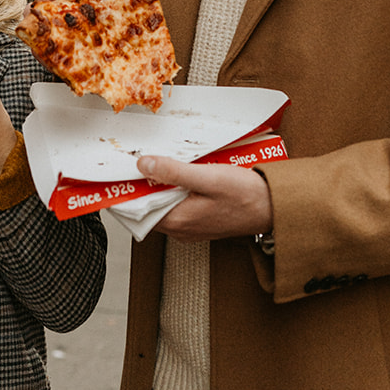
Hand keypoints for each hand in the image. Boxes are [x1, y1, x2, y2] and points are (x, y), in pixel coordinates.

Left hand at [138, 156, 272, 241]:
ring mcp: (189, 227)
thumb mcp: (208, 177)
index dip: (125, 189)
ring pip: (161, 205)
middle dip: (141, 184)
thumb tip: (144, 164)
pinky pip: (176, 205)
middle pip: (146, 206)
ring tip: (157, 163)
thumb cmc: (246, 196)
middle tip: (137, 160)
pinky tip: (179, 175)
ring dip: (157, 186)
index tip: (116, 172)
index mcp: (177, 221)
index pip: (136, 209)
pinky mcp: (199, 221)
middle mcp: (180, 229)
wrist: (273, 208)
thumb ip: (174, 172)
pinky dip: (172, 190)